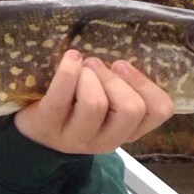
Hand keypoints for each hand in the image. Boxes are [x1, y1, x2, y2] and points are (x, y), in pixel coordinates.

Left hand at [14, 51, 174, 154]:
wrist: (33, 131)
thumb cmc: (76, 106)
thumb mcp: (107, 101)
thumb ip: (123, 85)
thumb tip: (127, 52)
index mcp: (128, 130)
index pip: (160, 110)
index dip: (146, 83)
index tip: (123, 66)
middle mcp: (107, 140)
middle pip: (131, 108)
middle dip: (114, 78)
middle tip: (96, 65)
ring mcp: (77, 139)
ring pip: (96, 104)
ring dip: (89, 76)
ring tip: (81, 67)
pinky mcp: (48, 127)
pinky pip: (61, 98)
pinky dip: (67, 72)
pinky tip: (69, 59)